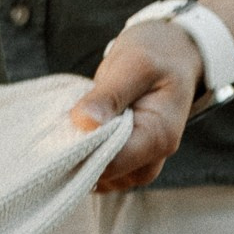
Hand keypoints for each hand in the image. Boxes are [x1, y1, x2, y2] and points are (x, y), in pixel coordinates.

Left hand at [72, 20, 205, 191]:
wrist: (169, 55)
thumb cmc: (156, 56)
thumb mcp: (134, 66)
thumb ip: (109, 96)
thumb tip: (84, 123)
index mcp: (159, 138)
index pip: (108, 165)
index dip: (80, 153)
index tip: (64, 130)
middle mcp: (150, 160)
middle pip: (99, 176)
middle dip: (76, 155)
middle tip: (67, 123)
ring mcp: (135, 165)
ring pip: (92, 177)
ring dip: (76, 155)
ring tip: (77, 123)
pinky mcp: (121, 162)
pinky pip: (92, 170)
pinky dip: (79, 155)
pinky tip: (79, 132)